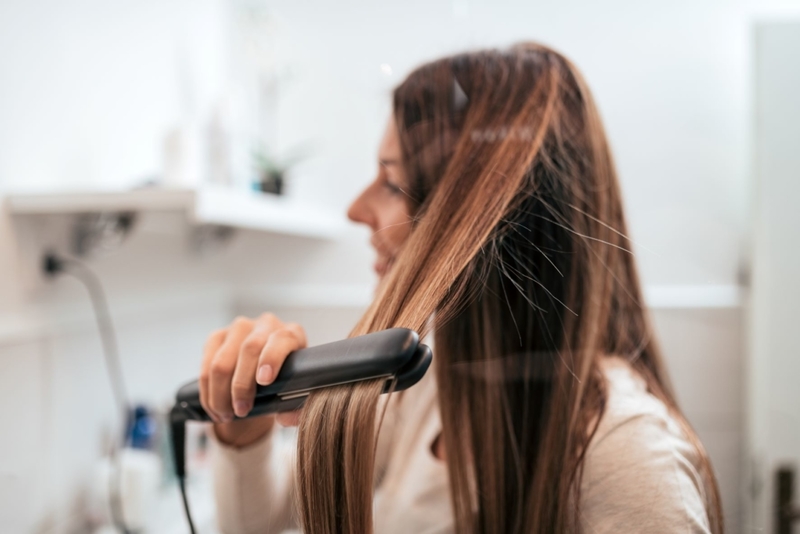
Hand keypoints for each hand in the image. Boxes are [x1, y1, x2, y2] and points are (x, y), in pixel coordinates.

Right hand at [199, 313, 306, 446]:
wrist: (266, 374)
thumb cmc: (285, 382)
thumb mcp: (297, 394)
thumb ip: (297, 409)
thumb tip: (286, 418)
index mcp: (292, 334)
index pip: (281, 339)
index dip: (271, 359)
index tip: (264, 382)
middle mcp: (266, 324)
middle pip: (249, 349)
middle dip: (241, 386)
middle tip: (241, 411)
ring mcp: (240, 328)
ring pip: (222, 361)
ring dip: (220, 393)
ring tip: (226, 414)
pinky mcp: (217, 336)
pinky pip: (206, 364)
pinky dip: (208, 392)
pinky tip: (214, 408)